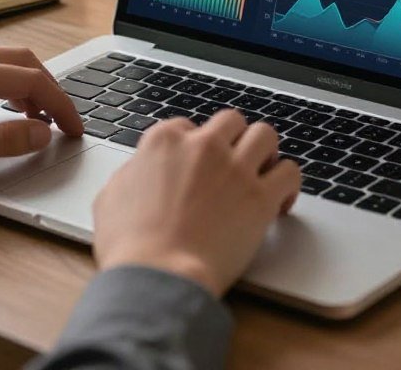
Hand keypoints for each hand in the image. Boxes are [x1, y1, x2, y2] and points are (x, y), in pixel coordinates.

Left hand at [0, 45, 83, 184]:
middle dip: (49, 88)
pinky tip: (1, 106)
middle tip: (62, 120)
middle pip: (22, 61)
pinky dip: (4, 82)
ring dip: (27, 84)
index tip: (74, 128)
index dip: (60, 104)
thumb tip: (42, 133)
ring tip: (37, 117)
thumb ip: (3, 140)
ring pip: (2, 60)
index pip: (31, 80)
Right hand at [93, 110, 300, 297]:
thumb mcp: (110, 198)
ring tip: (262, 171)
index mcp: (165, 141)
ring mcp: (235, 169)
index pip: (187, 126)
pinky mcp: (260, 198)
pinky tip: (280, 200)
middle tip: (233, 162)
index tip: (196, 166)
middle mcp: (203, 146)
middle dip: (233, 139)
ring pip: (265, 135)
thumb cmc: (130, 247)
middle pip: (230, 121)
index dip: (192, 148)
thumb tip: (140, 171)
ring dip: (265, 151)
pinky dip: (288, 183)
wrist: (157, 278)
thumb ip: (131, 174)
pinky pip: (290, 172)